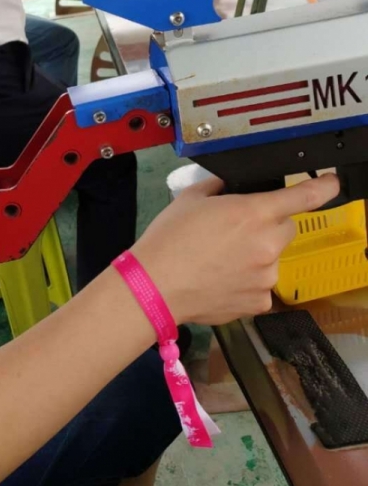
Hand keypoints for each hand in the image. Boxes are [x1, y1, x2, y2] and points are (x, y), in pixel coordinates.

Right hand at [132, 173, 339, 325]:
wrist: (154, 285)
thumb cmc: (168, 238)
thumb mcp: (190, 199)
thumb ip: (218, 189)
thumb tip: (229, 189)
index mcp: (253, 212)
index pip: (302, 197)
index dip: (323, 187)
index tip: (332, 183)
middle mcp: (268, 245)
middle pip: (286, 229)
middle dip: (268, 226)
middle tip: (235, 232)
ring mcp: (266, 277)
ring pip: (271, 259)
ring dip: (255, 256)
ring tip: (218, 261)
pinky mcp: (259, 302)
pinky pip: (260, 286)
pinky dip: (246, 282)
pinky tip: (220, 281)